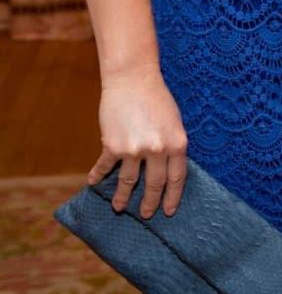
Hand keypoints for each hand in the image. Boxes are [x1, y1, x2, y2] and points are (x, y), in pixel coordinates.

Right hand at [89, 65, 187, 218]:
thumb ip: (172, 146)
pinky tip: (93, 183)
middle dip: (149, 203)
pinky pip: (105, 167)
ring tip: (119, 207)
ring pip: (129, 181)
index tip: (168, 211)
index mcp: (177, 144)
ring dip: (123, 197)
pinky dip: (98, 176)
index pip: (177, 179)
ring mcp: (134, 149)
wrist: (132, 78)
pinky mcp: (113, 145)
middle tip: (146, 214)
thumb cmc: (157, 97)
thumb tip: (168, 170)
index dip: (172, 197)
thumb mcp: (174, 122)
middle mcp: (157, 150)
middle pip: (154, 185)